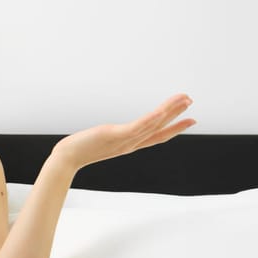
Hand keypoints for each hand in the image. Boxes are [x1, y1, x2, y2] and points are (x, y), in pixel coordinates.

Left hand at [52, 94, 196, 169]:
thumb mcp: (101, 140)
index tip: (191, 120)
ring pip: (153, 124)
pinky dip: (152, 119)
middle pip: (159, 128)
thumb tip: (111, 131)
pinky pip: (138, 126)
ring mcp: (125, 140)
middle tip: (190, 101)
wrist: (66, 159)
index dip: (175, 128)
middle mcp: (131, 143)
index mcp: (129, 144)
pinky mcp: (115, 135)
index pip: (157, 136)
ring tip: (184, 99)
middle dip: (177, 115)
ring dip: (170, 111)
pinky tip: (162, 110)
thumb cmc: (80, 149)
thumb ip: (110, 136)